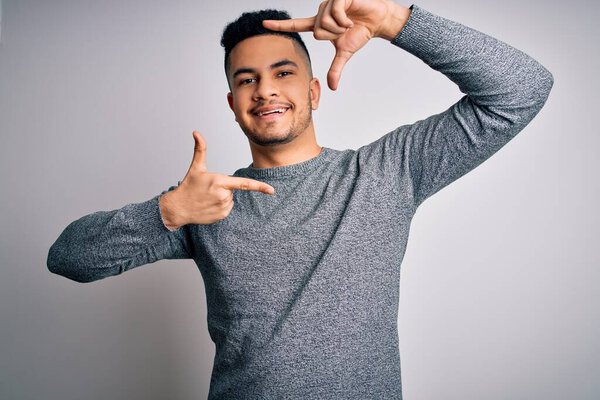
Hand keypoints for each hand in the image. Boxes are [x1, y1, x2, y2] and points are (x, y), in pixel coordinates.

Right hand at [160, 131, 274, 227]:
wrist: (178, 208)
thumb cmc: (188, 186)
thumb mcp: (196, 167)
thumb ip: (200, 149)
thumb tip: (196, 132)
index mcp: (219, 182)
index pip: (244, 184)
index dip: (260, 187)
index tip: (272, 190)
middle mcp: (223, 195)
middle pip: (233, 189)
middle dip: (224, 188)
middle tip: (208, 190)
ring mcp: (223, 207)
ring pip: (231, 199)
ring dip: (222, 198)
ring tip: (207, 198)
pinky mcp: (222, 216)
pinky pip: (228, 208)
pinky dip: (220, 206)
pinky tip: (208, 206)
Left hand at [263, 0, 409, 90]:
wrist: (378, 21)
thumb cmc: (360, 32)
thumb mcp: (344, 53)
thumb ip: (335, 69)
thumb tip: (332, 87)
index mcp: (319, 24)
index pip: (296, 25)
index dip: (281, 25)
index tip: (264, 24)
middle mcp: (321, 12)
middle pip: (316, 30)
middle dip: (332, 35)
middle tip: (344, 30)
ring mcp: (329, 3)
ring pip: (324, 22)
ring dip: (339, 27)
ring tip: (349, 23)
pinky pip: (335, 12)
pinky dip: (344, 20)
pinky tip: (351, 17)